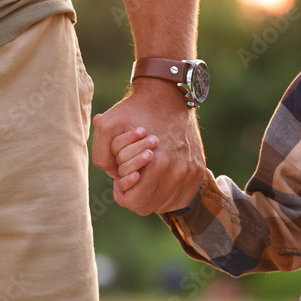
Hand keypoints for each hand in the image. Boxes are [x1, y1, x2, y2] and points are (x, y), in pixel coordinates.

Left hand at [92, 78, 206, 214]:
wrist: (169, 95)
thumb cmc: (136, 110)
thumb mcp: (107, 126)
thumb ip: (102, 157)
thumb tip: (115, 177)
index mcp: (158, 165)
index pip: (135, 203)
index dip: (122, 193)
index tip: (122, 177)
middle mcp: (179, 172)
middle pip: (150, 206)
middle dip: (136, 193)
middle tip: (134, 173)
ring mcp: (191, 172)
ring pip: (166, 204)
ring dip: (153, 193)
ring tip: (147, 172)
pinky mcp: (199, 170)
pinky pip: (182, 197)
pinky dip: (168, 192)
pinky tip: (161, 176)